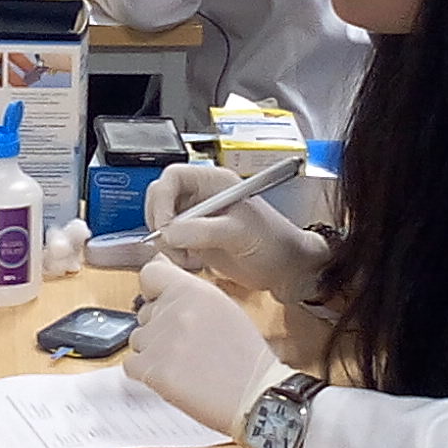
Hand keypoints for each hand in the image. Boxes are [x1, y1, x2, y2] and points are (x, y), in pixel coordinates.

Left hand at [125, 258, 283, 437]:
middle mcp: (175, 310)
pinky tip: (174, 378)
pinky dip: (147, 374)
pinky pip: (132, 365)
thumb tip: (159, 262)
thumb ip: (188, 289)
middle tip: (188, 346)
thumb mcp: (223, 308)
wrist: (255, 395)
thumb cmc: (245, 357)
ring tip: (185, 365)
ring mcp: (161, 340)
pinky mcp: (152, 369)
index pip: (150, 274)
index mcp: (194, 291)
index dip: (153, 290)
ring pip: (137, 340)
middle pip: (144, 313)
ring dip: (153, 353)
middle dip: (159, 328)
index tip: (160, 301)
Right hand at [146, 164, 326, 301]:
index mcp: (214, 182)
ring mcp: (197, 219)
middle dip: (161, 225)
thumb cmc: (273, 243)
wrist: (287, 270)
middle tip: (173, 247)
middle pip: (160, 200)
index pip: (173, 177)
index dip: (162, 199)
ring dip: (168, 244)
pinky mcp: (195, 240)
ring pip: (162, 224)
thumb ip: (204, 231)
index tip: (165, 226)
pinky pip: (170, 244)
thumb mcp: (240, 233)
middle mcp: (201, 197)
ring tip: (190, 259)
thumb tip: (169, 233)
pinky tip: (196, 264)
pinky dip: (174, 256)